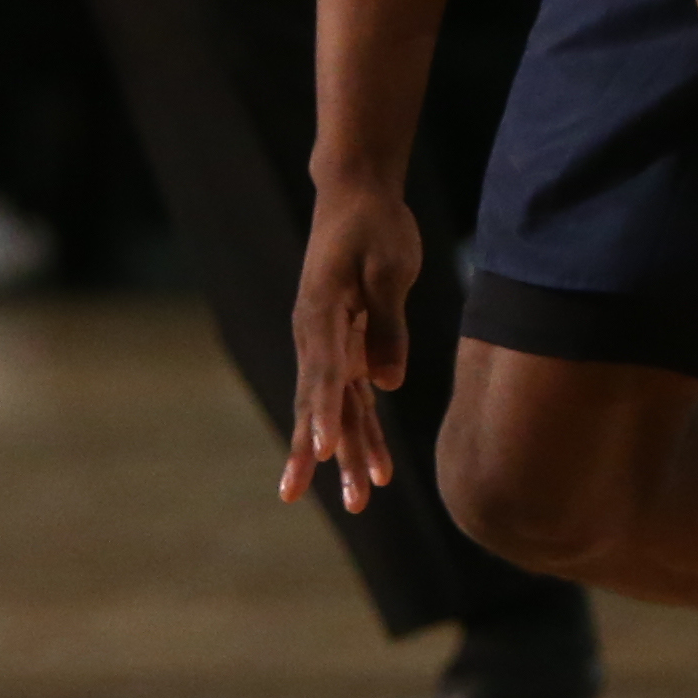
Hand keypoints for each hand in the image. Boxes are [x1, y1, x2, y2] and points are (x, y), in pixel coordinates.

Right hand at [276, 180, 425, 514]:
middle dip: (318, 454)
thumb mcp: (390, 265)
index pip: (322, 372)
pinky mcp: (344, 347)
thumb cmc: (375, 224)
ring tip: (359, 503)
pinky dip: (364, 432)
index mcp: (321, 312)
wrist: (357, 194)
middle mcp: (315, 335)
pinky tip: (379, 471)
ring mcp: (326, 344)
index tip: (322, 451)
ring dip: (347, 455)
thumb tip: (389, 384)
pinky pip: (352, 399)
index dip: (324, 414)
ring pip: (335, 409)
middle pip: (317, 403)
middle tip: (307, 498)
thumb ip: (388, 323)